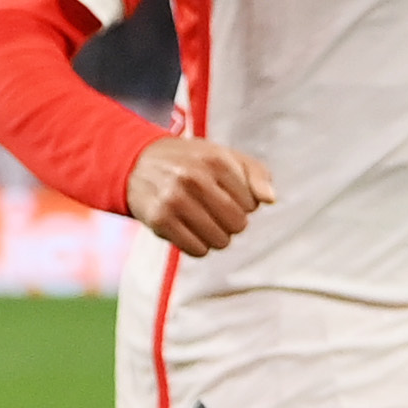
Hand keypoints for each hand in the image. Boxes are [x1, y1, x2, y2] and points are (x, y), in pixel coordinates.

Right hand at [125, 135, 276, 255]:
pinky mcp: (159, 220)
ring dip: (216, 236)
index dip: (244, 204)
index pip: (252, 204)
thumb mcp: (225, 156)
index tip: (227, 195)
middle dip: (231, 222)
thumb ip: (256, 174)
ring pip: (220, 240)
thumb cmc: (191, 162)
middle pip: (237, 224)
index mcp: (216, 160)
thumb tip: (270, 200)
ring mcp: (174, 199)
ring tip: (202, 219)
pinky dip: (198, 246)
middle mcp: (194, 178)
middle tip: (215, 211)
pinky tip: (189, 230)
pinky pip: (197, 250)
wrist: (137, 163)